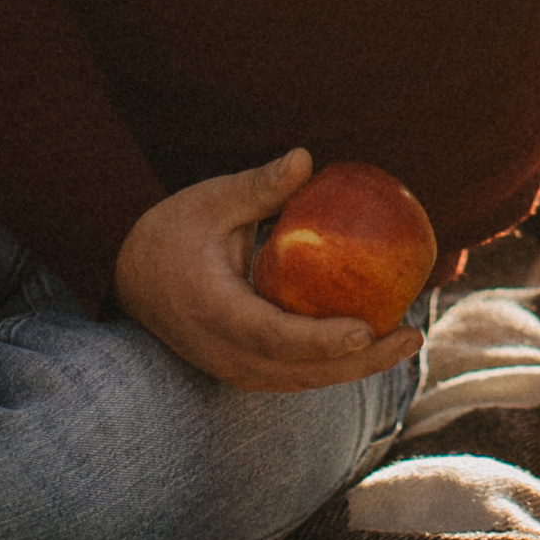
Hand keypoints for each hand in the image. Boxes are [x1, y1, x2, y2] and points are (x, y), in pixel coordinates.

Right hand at [112, 149, 426, 395]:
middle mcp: (224, 350)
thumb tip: (306, 159)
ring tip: (405, 339)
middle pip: (300, 371)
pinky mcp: (242, 367)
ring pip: (301, 380)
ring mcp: (232, 366)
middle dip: (361, 361)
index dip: (321, 339)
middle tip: (412, 335)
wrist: (127, 272)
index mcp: (214, 310)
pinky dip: (334, 364)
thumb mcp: (211, 200)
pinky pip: (294, 375)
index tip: (366, 330)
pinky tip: (372, 342)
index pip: (273, 335)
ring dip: (354, 368)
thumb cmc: (172, 229)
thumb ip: (258, 187)